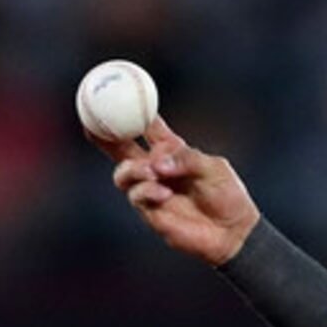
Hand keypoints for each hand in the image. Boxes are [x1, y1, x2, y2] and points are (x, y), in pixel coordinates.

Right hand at [105, 118, 260, 265]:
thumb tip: (157, 162)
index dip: (132, 110)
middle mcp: (155, 168)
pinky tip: (165, 194)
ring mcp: (150, 190)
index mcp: (171, 150)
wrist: (234, 232)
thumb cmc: (227, 195)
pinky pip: (137, 196)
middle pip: (120, 148)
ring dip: (132, 169)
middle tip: (92, 123)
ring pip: (123, 173)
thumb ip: (187, 158)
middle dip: (103, 135)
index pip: (146, 126)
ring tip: (152, 172)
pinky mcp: (151, 212)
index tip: (118, 94)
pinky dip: (147, 191)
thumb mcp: (213, 167)